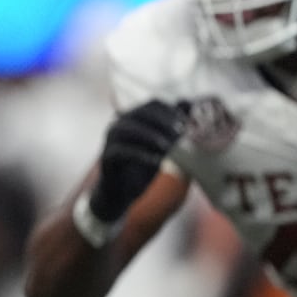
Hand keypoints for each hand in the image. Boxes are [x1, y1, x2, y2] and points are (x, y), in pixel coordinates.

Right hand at [89, 100, 188, 222]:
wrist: (123, 192)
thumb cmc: (144, 167)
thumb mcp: (163, 147)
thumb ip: (174, 127)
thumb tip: (190, 105)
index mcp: (134, 117)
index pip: (154, 104)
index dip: (172, 112)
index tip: (187, 125)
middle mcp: (120, 123)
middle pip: (142, 112)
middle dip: (164, 122)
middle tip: (180, 135)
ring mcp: (111, 139)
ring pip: (130, 129)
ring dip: (152, 136)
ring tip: (169, 148)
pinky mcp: (107, 156)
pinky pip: (123, 151)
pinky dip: (142, 155)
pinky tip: (158, 162)